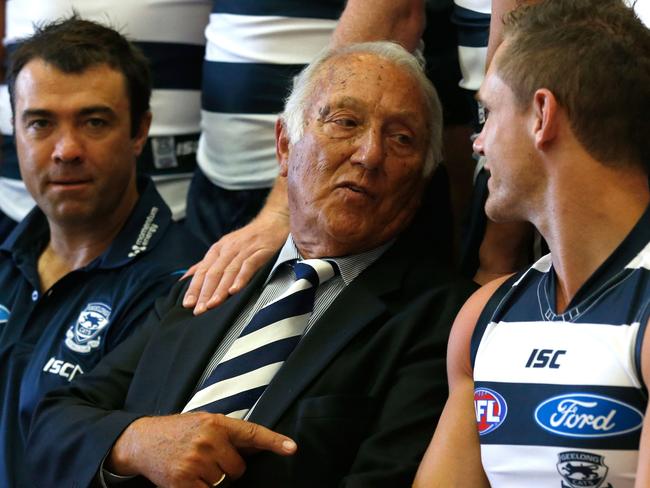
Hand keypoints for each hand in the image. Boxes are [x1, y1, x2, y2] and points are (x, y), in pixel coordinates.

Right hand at [107, 413, 296, 487]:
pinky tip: (189, 477)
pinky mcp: (183, 481)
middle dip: (228, 468)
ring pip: (223, 483)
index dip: (274, 441)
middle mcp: (208, 440)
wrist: (142, 440)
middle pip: (238, 468)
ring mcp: (196, 461)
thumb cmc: (178, 431)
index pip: (252, 433)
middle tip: (208, 458)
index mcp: (216, 422)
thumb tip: (259, 446)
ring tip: (195, 465)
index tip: (292, 448)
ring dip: (213, 480)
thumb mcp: (204, 422)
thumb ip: (230, 433)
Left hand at [182, 209, 288, 314]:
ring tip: (212, 304)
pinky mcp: (260, 252)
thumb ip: (207, 263)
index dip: (194, 287)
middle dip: (205, 293)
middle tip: (198, 310)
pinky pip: (248, 266)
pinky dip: (241, 278)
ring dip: (220, 289)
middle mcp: (228, 249)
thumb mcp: (224, 247)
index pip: (202, 270)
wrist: (273, 222)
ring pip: (229, 271)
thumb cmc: (248, 238)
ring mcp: (244, 250)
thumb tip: (186, 277)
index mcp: (218, 249)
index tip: (187, 303)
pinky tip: (235, 291)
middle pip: (213, 273)